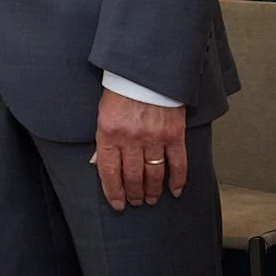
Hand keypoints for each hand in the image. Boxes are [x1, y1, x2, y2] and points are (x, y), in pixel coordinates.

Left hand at [93, 90, 186, 211]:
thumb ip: (103, 140)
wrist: (146, 70)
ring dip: (152, 190)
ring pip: (153, 174)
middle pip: (132, 177)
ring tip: (151, 199)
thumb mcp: (104, 113)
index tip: (118, 205)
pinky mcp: (174, 134)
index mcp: (109, 133)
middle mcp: (131, 138)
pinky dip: (177, 179)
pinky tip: (175, 191)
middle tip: (136, 202)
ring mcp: (154, 137)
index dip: (113, 192)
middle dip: (134, 194)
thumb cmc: (122, 90)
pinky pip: (177, 163)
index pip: (109, 172)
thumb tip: (98, 164)